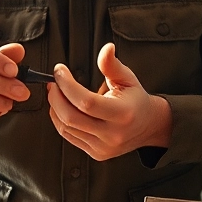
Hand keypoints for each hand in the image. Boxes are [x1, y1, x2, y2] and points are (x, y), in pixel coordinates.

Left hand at [47, 43, 171, 160]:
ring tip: (56, 92)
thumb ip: (112, 64)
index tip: (60, 71)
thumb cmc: (136, 100)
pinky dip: (60, 120)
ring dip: (55, 108)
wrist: (149, 126)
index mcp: (123, 113)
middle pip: (71, 117)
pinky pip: (69, 136)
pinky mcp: (96, 153)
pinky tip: (61, 107)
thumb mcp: (128, 78)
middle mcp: (113, 133)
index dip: (67, 85)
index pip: (86, 101)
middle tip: (53, 83)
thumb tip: (106, 48)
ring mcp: (103, 146)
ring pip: (66, 128)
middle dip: (55, 97)